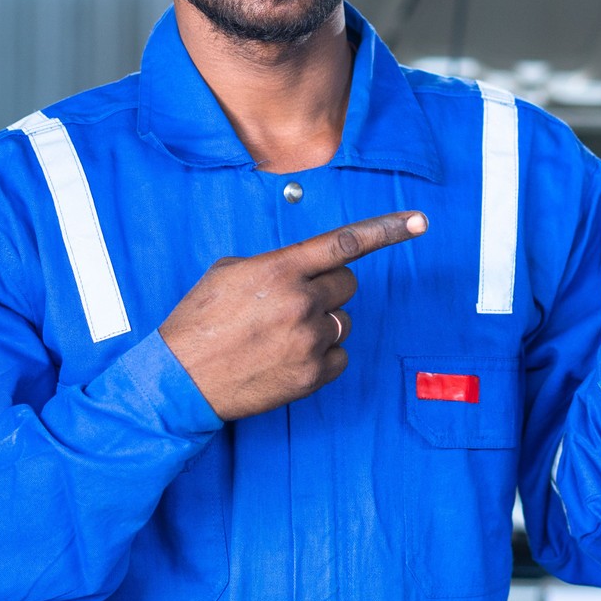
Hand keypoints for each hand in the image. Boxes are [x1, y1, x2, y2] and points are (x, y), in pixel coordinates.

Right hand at [160, 211, 427, 420]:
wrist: (179, 380)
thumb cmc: (199, 323)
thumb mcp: (229, 273)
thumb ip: (276, 264)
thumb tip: (304, 269)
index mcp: (281, 269)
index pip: (345, 243)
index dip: (388, 229)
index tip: (420, 221)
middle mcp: (302, 302)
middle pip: (348, 285)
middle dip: (328, 290)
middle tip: (294, 304)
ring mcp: (310, 341)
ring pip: (343, 322)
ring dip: (322, 324)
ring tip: (280, 336)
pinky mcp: (312, 375)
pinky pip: (340, 356)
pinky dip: (321, 357)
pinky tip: (288, 358)